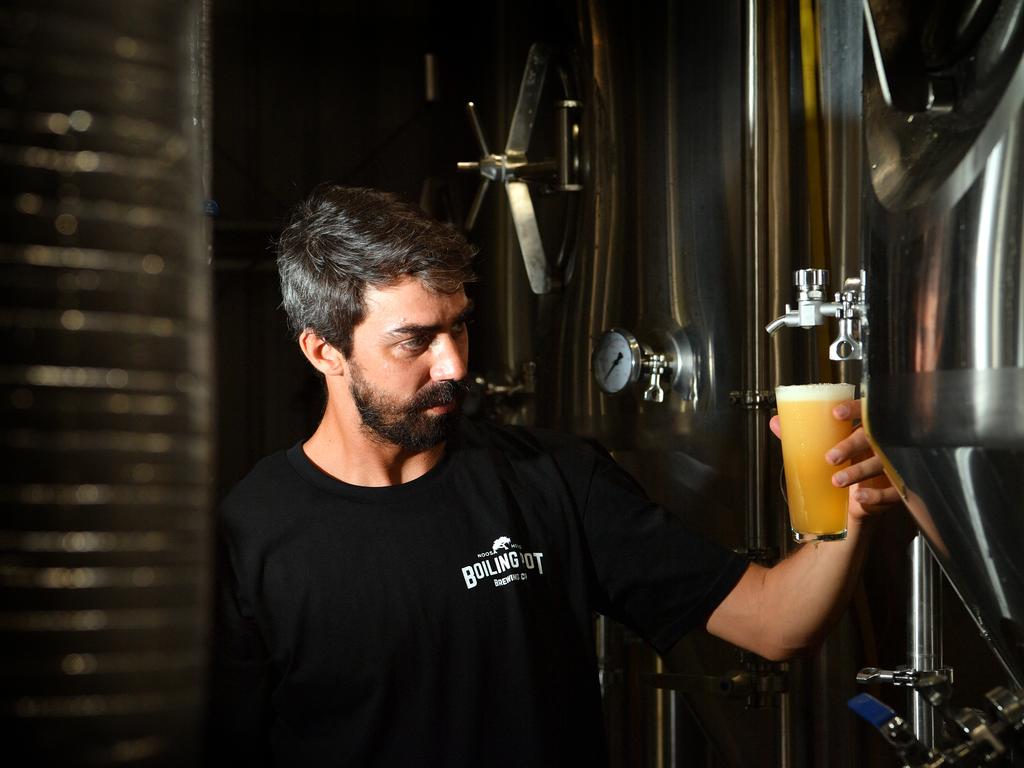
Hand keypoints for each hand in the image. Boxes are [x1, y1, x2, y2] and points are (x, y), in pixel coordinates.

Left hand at [769, 398, 902, 520]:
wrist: (861, 499)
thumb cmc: (847, 464)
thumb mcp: (826, 448)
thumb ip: (803, 435)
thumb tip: (775, 422)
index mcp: (864, 429)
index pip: (864, 411)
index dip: (853, 409)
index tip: (835, 413)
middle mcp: (880, 444)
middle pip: (870, 438)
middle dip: (850, 445)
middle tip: (829, 457)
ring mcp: (891, 465)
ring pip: (878, 464)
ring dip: (857, 472)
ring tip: (836, 480)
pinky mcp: (895, 489)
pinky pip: (891, 492)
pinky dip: (875, 495)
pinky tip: (859, 497)